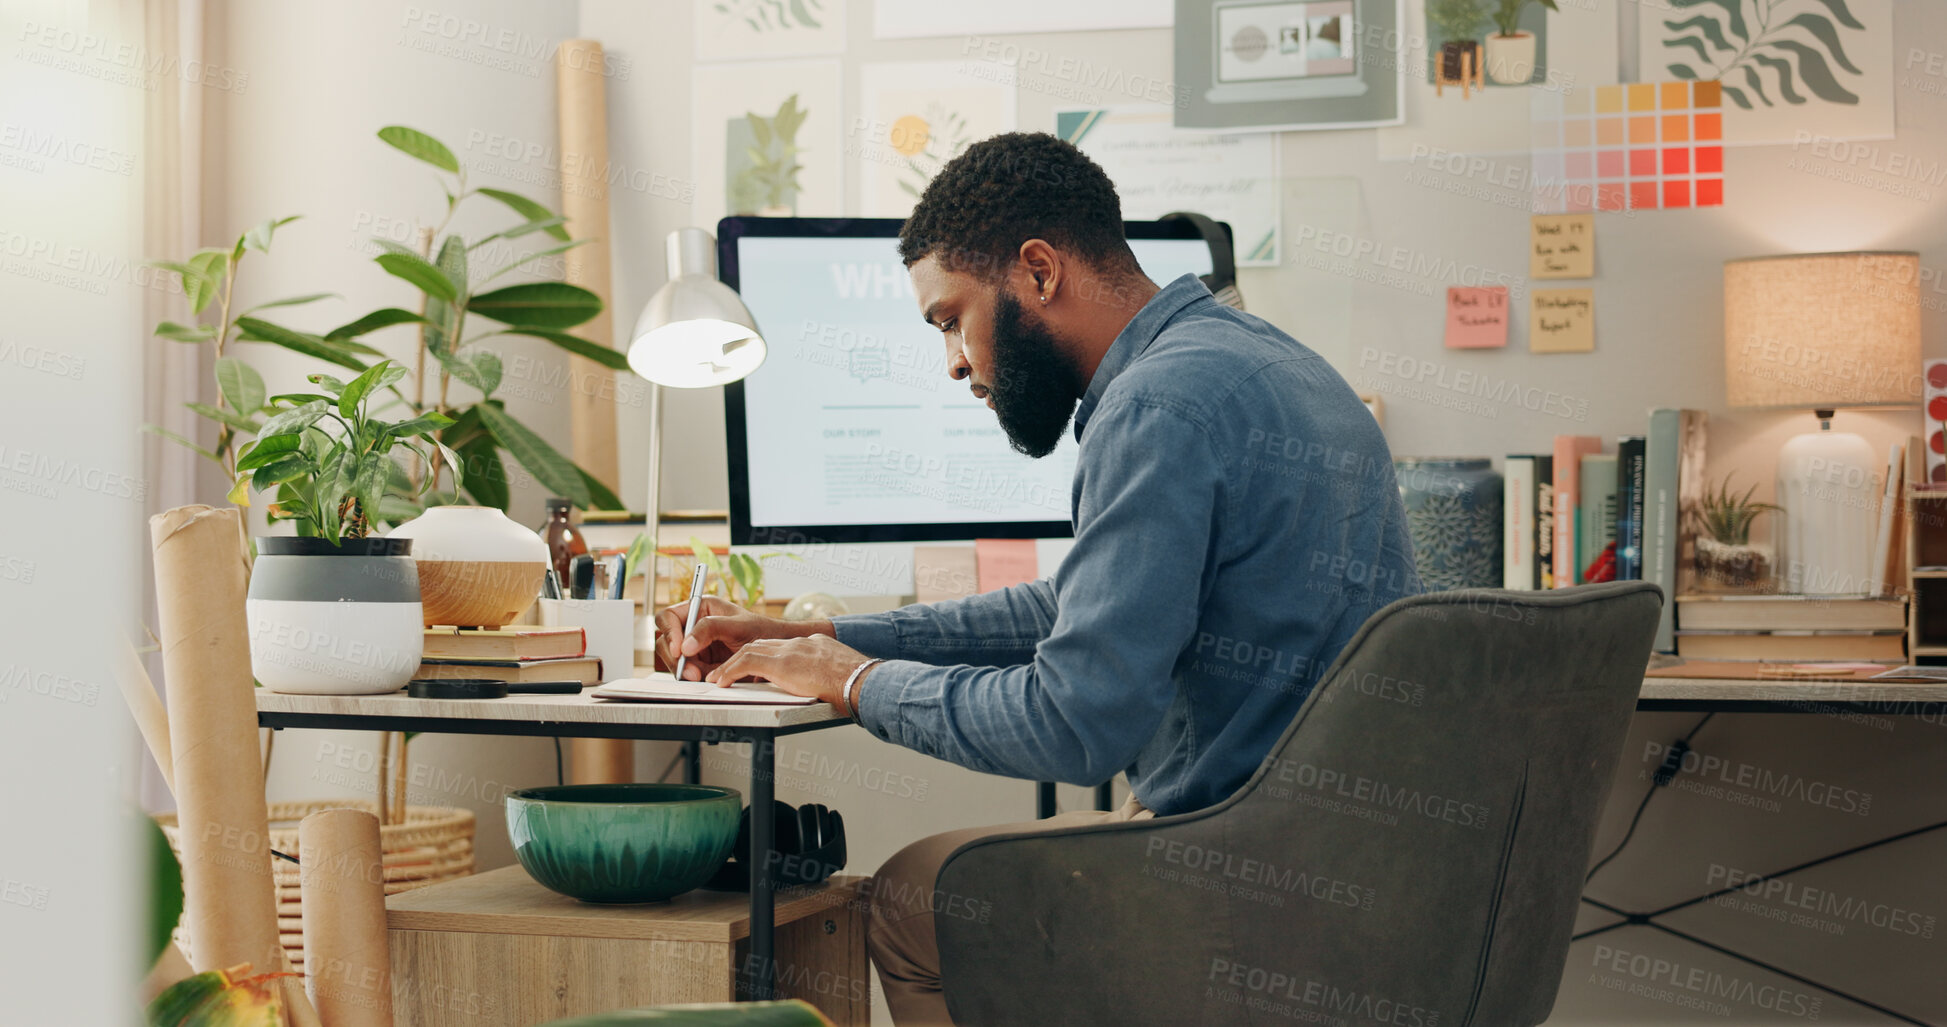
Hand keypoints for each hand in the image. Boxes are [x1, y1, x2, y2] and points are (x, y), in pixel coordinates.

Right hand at [651, 595, 829, 680]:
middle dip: (674, 657)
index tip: (679, 648)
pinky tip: (704, 678)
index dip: (669, 632)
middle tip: (691, 670)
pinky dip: (691, 677)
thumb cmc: (761, 629)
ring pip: (673, 659)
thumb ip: (710, 629)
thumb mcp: (737, 625)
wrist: (776, 649)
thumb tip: (685, 644)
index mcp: (699, 608)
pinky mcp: (700, 664)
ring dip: (683, 670)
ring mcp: (695, 647)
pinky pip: (686, 672)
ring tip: (700, 676)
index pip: (668, 617)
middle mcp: (693, 626)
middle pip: (665, 641)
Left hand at [707, 634, 873, 709]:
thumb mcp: (843, 672)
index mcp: (814, 644)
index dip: (764, 655)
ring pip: (749, 651)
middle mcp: (799, 643)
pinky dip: (731, 672)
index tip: (754, 666)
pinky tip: (723, 683)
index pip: (781, 646)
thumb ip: (831, 673)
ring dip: (731, 666)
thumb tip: (831, 686)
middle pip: (761, 645)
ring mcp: (789, 651)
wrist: (859, 679)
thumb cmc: (857, 682)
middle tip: (727, 671)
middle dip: (741, 658)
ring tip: (719, 679)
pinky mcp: (780, 663)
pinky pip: (746, 663)